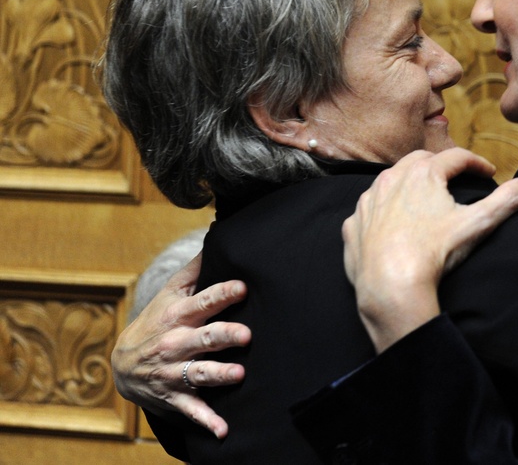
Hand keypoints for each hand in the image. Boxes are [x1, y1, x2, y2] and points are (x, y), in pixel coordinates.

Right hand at [112, 251, 250, 437]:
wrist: (121, 366)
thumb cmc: (156, 322)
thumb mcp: (168, 293)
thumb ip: (194, 270)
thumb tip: (217, 237)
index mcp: (177, 316)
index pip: (202, 301)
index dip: (222, 294)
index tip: (243, 287)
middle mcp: (175, 344)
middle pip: (203, 338)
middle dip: (224, 336)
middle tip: (246, 335)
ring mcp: (173, 372)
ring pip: (198, 373)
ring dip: (218, 375)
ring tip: (238, 374)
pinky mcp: (175, 398)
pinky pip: (192, 411)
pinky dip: (206, 421)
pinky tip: (223, 430)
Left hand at [343, 148, 517, 351]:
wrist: (391, 286)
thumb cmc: (435, 253)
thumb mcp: (477, 224)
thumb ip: (505, 201)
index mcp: (423, 174)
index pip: (456, 157)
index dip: (476, 163)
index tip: (488, 173)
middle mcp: (391, 179)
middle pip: (420, 160)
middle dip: (440, 166)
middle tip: (456, 179)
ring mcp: (368, 201)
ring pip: (390, 180)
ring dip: (408, 183)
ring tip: (424, 197)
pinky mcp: (353, 224)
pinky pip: (370, 208)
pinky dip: (384, 209)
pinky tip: (393, 223)